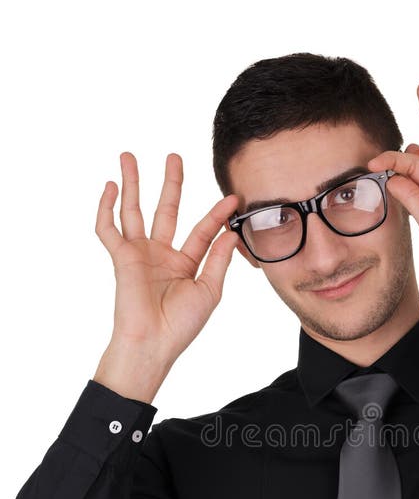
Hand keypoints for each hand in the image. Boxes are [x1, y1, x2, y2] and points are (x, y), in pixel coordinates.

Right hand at [95, 152, 240, 362]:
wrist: (154, 342)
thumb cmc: (181, 325)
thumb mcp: (209, 290)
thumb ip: (217, 259)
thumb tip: (231, 233)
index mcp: (185, 264)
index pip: (202, 230)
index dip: (217, 214)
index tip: (232, 197)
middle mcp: (161, 254)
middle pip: (166, 210)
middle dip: (170, 184)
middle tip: (174, 156)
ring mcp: (140, 254)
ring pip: (134, 211)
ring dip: (132, 184)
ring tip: (128, 156)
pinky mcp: (121, 258)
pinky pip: (108, 229)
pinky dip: (105, 208)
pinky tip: (109, 186)